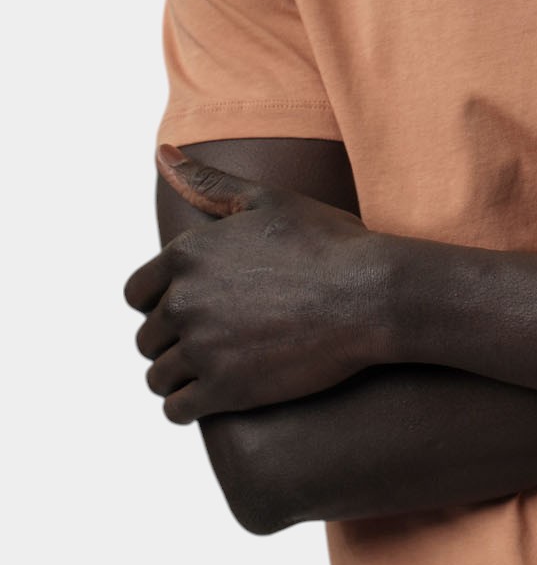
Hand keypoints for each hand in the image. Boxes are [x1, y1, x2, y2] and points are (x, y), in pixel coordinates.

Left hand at [123, 144, 391, 422]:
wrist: (372, 295)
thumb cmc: (327, 243)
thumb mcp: (266, 200)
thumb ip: (206, 182)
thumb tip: (162, 153)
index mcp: (186, 256)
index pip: (137, 294)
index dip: (160, 304)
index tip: (191, 311)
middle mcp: (184, 302)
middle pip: (148, 337)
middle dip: (172, 342)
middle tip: (211, 343)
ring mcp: (203, 348)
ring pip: (159, 376)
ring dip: (178, 377)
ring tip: (210, 373)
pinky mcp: (225, 389)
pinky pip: (178, 410)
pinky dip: (187, 408)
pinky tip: (211, 399)